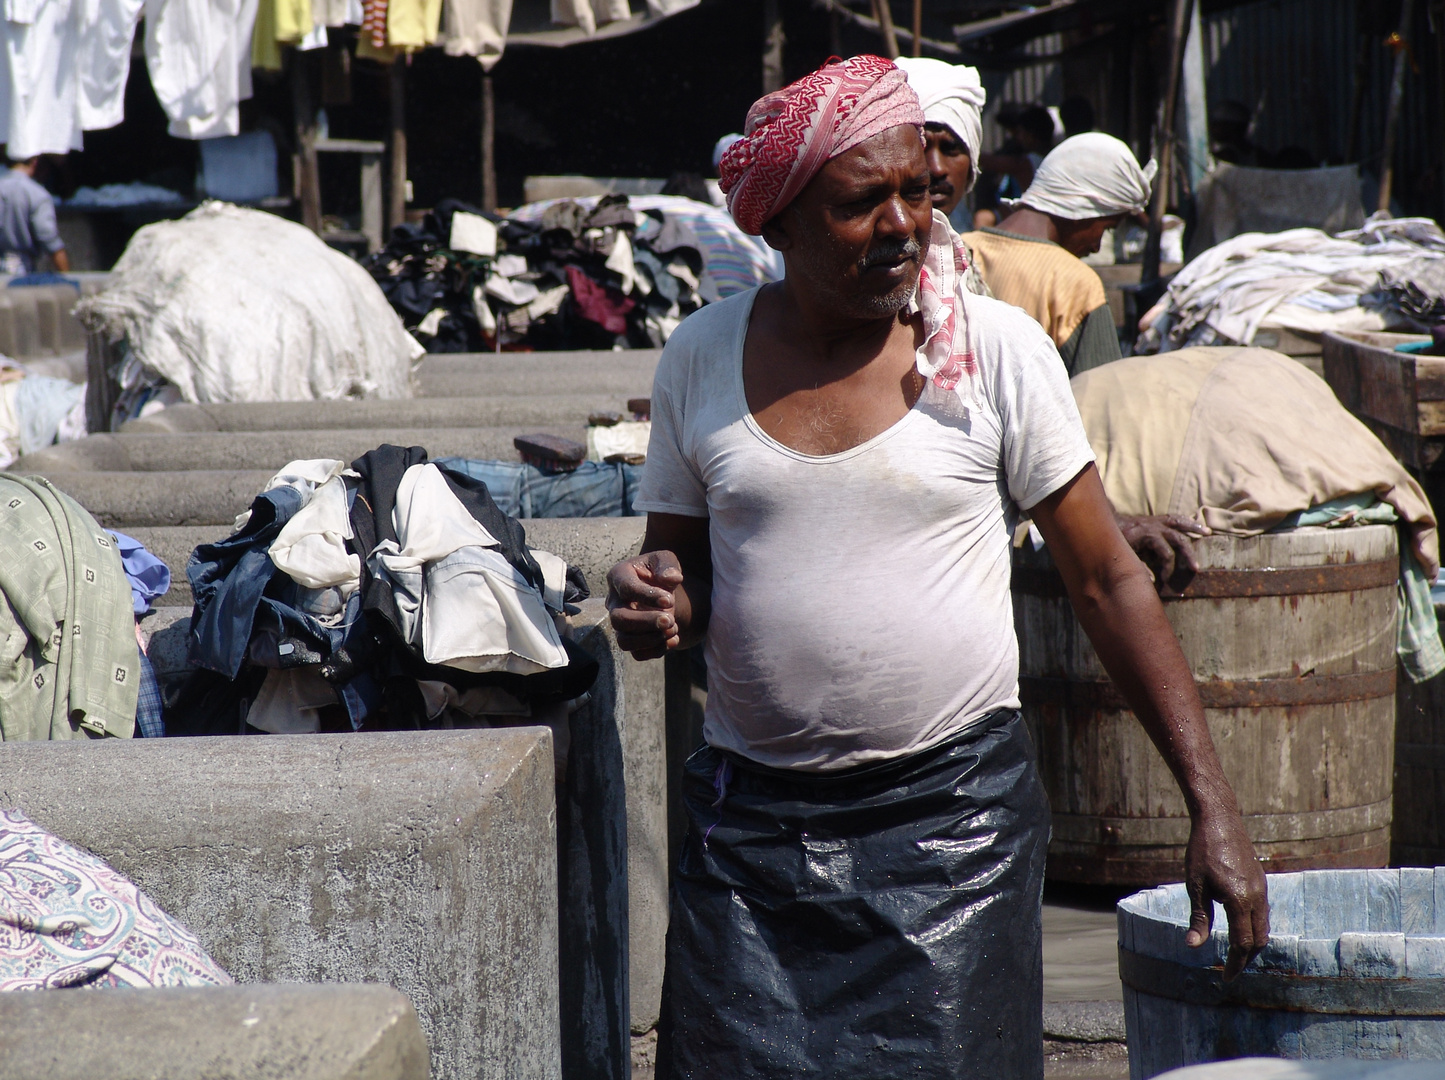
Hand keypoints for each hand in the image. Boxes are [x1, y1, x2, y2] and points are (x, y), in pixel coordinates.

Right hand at [607, 550, 684, 660]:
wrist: (662, 590)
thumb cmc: (660, 571)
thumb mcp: (665, 560)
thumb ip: (668, 565)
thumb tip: (671, 578)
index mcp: (619, 576)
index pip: (626, 589)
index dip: (648, 596)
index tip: (669, 600)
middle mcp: (614, 602)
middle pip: (619, 619)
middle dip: (646, 622)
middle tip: (670, 619)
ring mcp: (620, 623)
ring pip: (624, 641)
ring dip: (651, 639)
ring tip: (673, 628)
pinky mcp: (631, 638)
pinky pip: (637, 653)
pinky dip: (657, 650)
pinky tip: (673, 638)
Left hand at [1116, 514, 1208, 592]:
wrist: (1107, 524)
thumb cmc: (1115, 542)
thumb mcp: (1123, 556)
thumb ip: (1138, 568)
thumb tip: (1152, 581)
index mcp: (1146, 535)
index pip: (1165, 553)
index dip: (1168, 568)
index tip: (1165, 580)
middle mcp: (1154, 526)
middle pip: (1177, 539)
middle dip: (1188, 554)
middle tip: (1196, 569)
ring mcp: (1156, 521)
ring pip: (1179, 523)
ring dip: (1194, 528)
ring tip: (1207, 532)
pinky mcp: (1156, 519)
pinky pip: (1174, 518)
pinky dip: (1186, 521)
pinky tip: (1196, 524)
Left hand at [1183, 807, 1268, 980]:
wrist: (1220, 820)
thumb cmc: (1202, 851)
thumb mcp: (1195, 886)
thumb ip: (1198, 918)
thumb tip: (1193, 946)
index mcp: (1240, 900)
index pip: (1242, 943)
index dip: (1235, 963)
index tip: (1226, 978)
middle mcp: (1256, 897)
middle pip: (1258, 939)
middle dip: (1245, 958)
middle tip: (1229, 969)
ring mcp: (1262, 889)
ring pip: (1263, 926)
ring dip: (1251, 943)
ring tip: (1234, 953)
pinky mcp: (1260, 881)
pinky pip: (1262, 912)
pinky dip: (1253, 927)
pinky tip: (1239, 927)